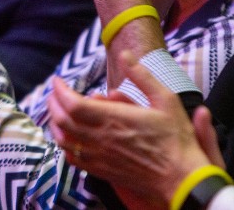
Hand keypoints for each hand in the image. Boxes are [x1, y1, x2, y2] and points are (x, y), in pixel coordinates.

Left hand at [47, 51, 215, 207]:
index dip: (60, 90)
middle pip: (63, 120)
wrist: (180, 178)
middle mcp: (101, 138)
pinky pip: (73, 159)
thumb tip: (125, 54)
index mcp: (113, 118)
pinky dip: (65, 146)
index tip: (57, 80)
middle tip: (53, 93)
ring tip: (57, 112)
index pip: (72, 103)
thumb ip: (142, 76)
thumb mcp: (165, 99)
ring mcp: (99, 156)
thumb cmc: (175, 138)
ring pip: (64, 141)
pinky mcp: (102, 170)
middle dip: (53, 103)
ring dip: (55, 124)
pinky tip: (68, 139)